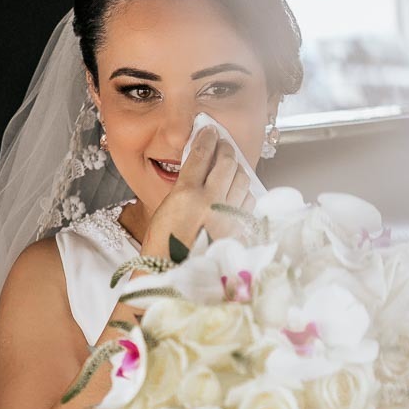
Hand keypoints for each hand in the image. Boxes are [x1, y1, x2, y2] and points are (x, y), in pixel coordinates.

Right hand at [140, 125, 255, 258]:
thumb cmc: (161, 247)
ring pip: (242, 180)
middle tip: (222, 143)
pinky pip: (248, 202)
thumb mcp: (165, 209)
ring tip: (231, 164)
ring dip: (237, 168)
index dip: (206, 138)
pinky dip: (244, 192)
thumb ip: (185, 188)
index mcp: (186, 195)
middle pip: (227, 163)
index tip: (208, 129)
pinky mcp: (239, 231)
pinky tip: (237, 190)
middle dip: (225, 148)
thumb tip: (200, 169)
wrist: (171, 278)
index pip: (201, 154)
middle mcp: (210, 203)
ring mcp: (228, 217)